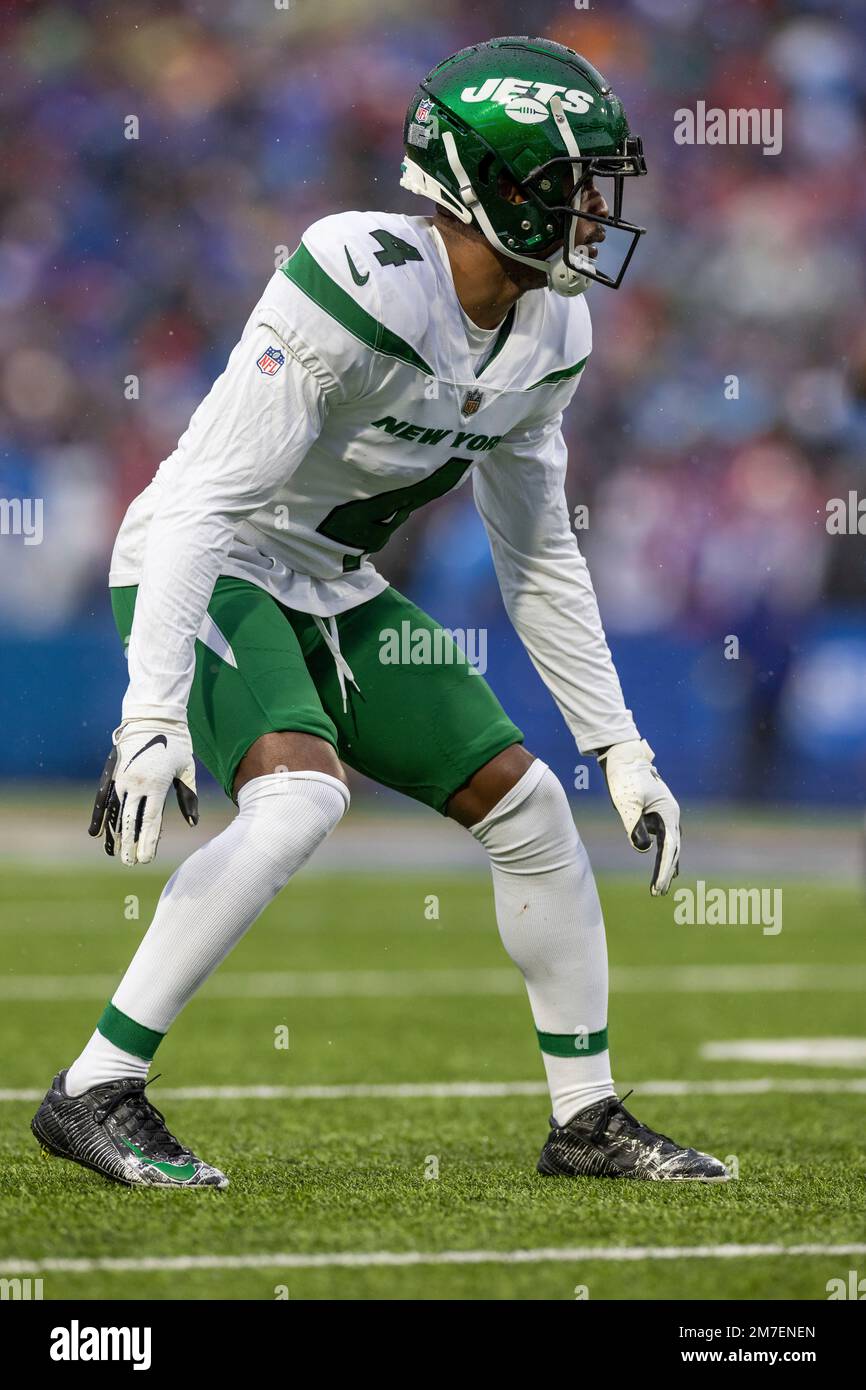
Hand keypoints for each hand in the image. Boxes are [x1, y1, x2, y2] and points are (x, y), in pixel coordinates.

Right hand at [89, 719, 197, 865]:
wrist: (152, 717)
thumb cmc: (176, 743)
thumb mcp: (187, 769)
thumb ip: (188, 797)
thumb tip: (193, 823)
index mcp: (156, 785)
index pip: (151, 821)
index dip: (148, 842)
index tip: (145, 860)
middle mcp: (136, 784)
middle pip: (131, 821)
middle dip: (131, 844)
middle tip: (130, 863)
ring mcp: (121, 779)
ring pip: (116, 812)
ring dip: (115, 834)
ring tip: (115, 853)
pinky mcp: (112, 774)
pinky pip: (104, 800)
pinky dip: (100, 816)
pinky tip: (96, 832)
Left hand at [598, 739, 679, 895]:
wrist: (623, 756)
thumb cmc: (625, 777)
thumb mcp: (627, 803)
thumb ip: (634, 826)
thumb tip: (643, 850)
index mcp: (669, 813)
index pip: (669, 848)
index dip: (664, 869)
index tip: (658, 887)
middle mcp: (671, 815)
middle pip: (673, 850)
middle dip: (666, 872)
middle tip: (659, 894)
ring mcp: (665, 815)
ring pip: (670, 846)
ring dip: (666, 865)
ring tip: (663, 888)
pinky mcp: (656, 814)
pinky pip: (663, 839)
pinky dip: (663, 854)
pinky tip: (663, 866)